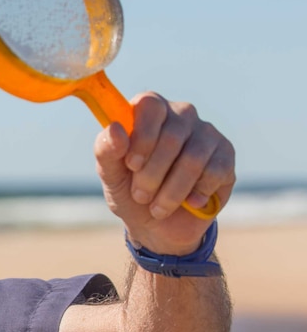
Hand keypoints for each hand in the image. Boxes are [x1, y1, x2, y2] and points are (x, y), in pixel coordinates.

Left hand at [94, 92, 235, 254]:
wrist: (158, 225)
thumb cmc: (129, 191)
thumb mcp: (110, 175)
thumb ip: (106, 151)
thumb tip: (115, 128)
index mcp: (149, 110)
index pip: (150, 105)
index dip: (142, 137)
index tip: (131, 165)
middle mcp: (180, 114)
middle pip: (171, 137)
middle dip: (152, 175)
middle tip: (141, 196)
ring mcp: (206, 133)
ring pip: (193, 159)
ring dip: (172, 191)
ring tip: (158, 207)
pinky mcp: (226, 154)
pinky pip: (214, 172)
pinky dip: (196, 194)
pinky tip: (188, 202)